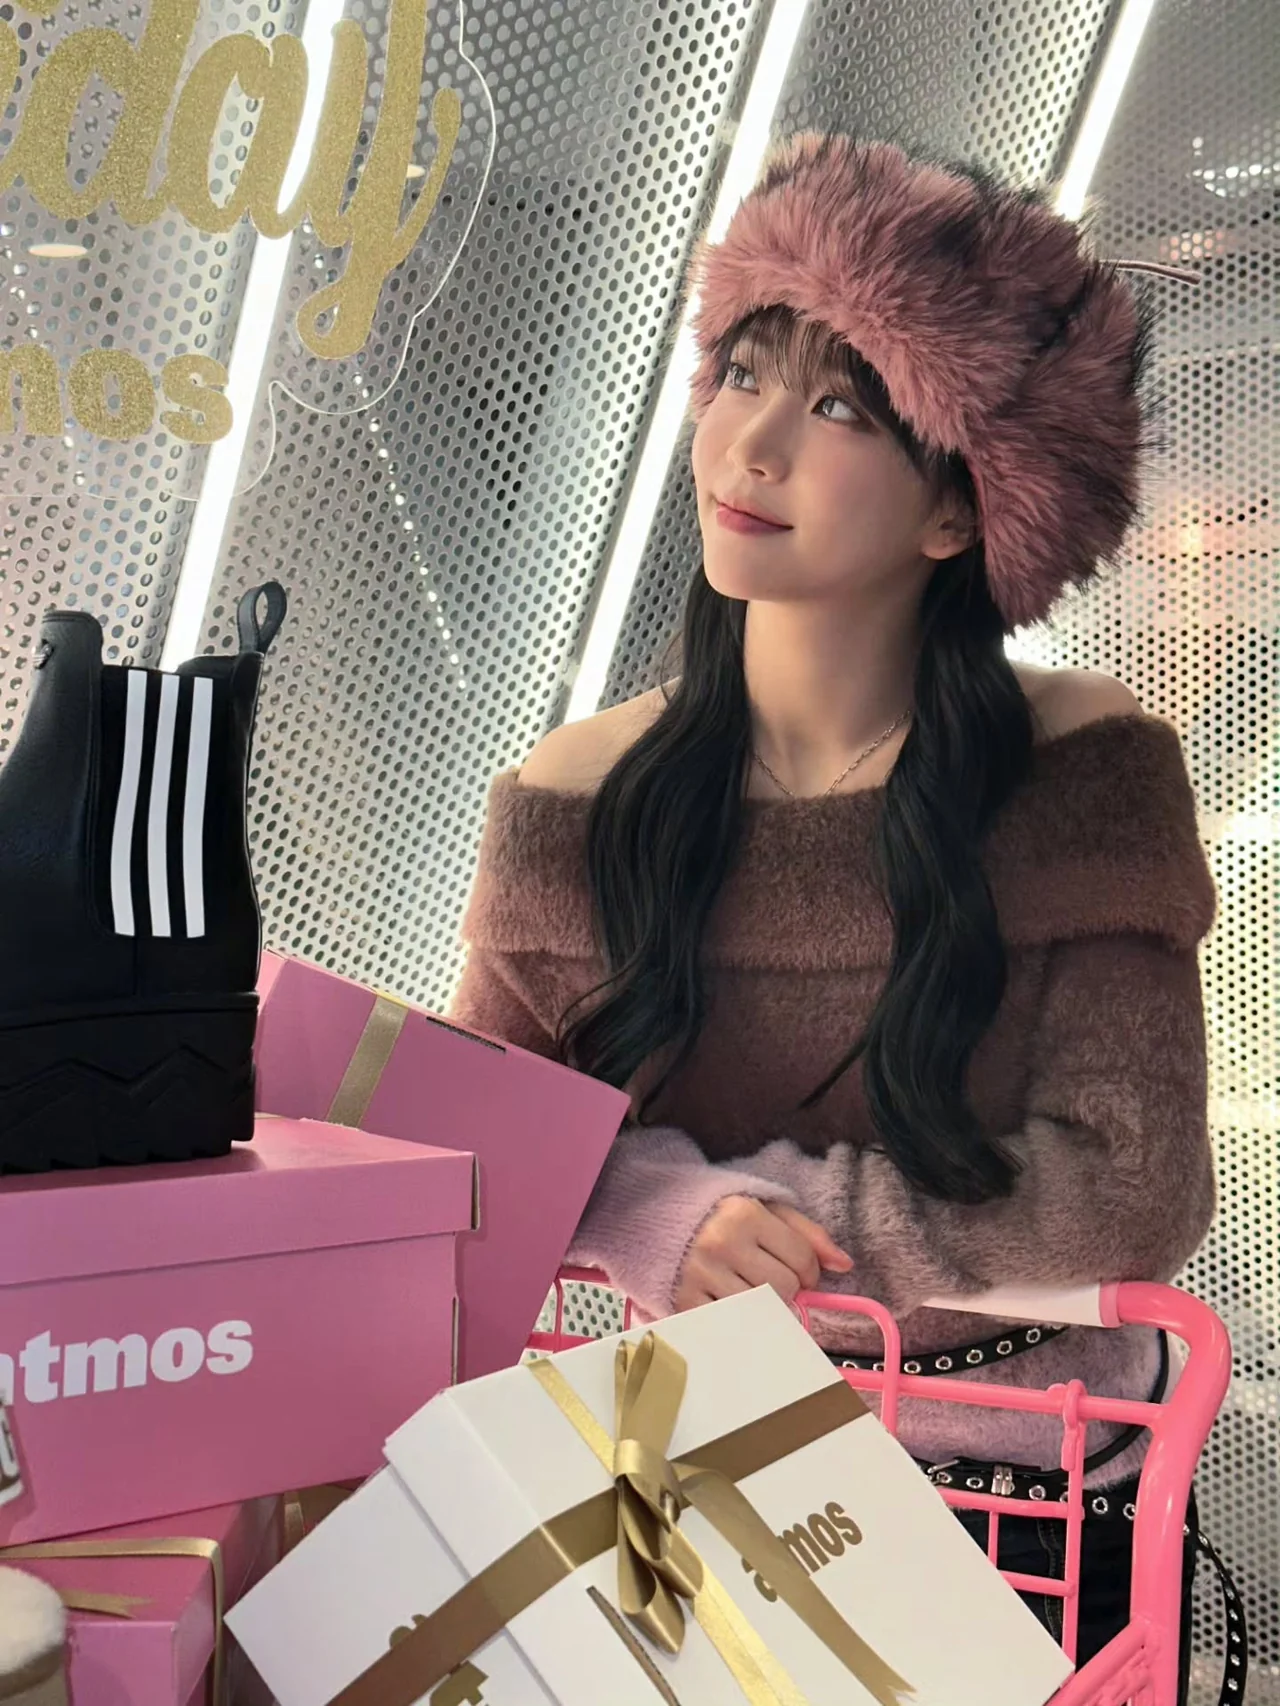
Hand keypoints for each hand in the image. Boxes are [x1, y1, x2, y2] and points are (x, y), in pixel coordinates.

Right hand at [673, 1196, 852, 1311]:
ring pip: (760, 1311)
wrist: (653, 1213)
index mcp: (744, 1214)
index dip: (810, 1270)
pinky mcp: (683, 1301)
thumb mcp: (762, 1207)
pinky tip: (731, 1303)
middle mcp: (721, 1243)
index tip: (800, 1270)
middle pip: (784, 1288)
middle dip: (787, 1288)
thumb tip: (844, 1264)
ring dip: (764, 1306)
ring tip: (750, 1288)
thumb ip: (806, 1232)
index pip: (801, 1259)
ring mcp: (700, 1275)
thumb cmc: (717, 1212)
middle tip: (770, 1277)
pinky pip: (730, 1326)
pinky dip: (738, 1321)